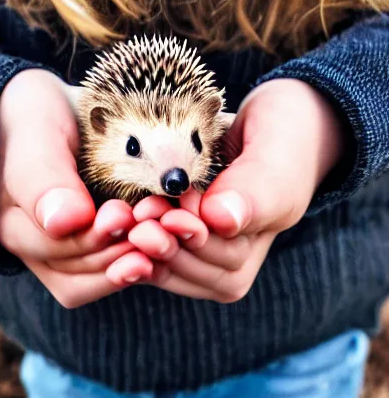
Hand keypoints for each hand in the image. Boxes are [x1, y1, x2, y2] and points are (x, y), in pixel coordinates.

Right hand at [0, 69, 152, 307]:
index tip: (124, 213)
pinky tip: (162, 246)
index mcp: (13, 222)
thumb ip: (43, 176)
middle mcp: (35, 244)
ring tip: (166, 238)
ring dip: (134, 261)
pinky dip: (138, 261)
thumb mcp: (36, 133)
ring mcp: (62, 245)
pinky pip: (108, 268)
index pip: (56, 251)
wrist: (45, 111)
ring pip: (96, 277)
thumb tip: (64, 223)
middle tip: (156, 222)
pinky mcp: (88, 240)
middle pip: (80, 270)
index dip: (94, 238)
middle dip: (120, 249)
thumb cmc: (35, 116)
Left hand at [112, 79, 344, 301]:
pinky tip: (117, 223)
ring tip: (127, 218)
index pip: (220, 263)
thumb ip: (255, 192)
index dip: (194, 240)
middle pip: (188, 267)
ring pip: (163, 264)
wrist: (267, 130)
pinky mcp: (170, 236)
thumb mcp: (275, 162)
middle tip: (141, 217)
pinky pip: (147, 252)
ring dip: (142, 245)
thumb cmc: (279, 145)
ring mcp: (197, 249)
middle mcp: (224, 260)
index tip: (172, 214)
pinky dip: (130, 243)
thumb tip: (221, 220)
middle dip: (163, 244)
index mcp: (253, 251)